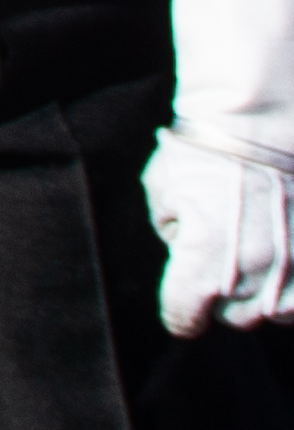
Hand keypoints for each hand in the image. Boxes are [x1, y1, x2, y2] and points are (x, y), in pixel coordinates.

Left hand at [151, 128, 293, 331]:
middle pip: (234, 318)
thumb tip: (182, 256)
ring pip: (276, 314)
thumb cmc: (205, 152)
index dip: (179, 314)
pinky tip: (285, 261)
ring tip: (258, 256)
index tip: (182, 309)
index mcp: (202, 262)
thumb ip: (170, 235)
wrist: (264, 127)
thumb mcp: (163, 191)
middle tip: (223, 262)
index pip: (183, 318)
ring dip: (265, 294)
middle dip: (223, 298)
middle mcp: (251, 277)